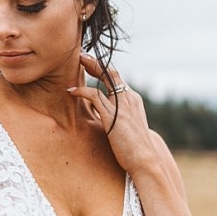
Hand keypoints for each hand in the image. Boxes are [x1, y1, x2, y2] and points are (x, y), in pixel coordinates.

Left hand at [68, 53, 158, 175]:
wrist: (145, 160)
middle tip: (81, 55)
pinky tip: (71, 91)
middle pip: (112, 73)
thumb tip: (100, 114)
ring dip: (90, 68)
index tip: (89, 62)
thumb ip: (115, 116)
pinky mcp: (114, 115)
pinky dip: (82, 91)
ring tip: (76, 62)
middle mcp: (129, 98)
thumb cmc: (133, 148)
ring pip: (106, 78)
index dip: (102, 69)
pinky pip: (95, 96)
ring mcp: (123, 105)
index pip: (117, 78)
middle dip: (96, 62)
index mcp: (132, 100)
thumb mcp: (124, 127)